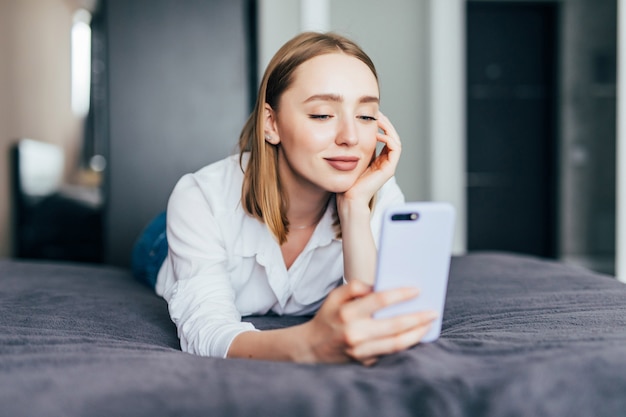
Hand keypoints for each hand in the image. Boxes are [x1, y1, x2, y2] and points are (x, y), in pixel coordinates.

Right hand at [301, 280, 437, 364]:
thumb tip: (377, 285)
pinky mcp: (365, 362)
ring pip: (396, 344)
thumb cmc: (327, 319)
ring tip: (429, 324)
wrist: (311, 349)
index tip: (416, 290)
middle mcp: (355, 333)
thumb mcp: (334, 297)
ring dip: (416, 334)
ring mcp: (361, 351)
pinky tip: (416, 335)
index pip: (379, 300)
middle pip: (394, 325)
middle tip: (433, 312)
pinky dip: (405, 344)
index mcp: (348, 313)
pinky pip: (390, 353)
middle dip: (417, 318)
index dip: (400, 295)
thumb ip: (354, 287)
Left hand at [338, 112, 401, 206]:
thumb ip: (353, 147)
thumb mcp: (350, 158)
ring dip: (388, 128)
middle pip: (391, 136)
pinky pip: (395, 148)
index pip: (384, 137)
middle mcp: (384, 162)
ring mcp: (388, 166)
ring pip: (395, 140)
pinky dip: (389, 138)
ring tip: (378, 119)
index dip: (380, 125)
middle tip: (377, 113)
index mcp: (377, 159)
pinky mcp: (389, 169)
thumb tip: (348, 131)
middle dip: (385, 123)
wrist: (348, 198)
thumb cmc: (346, 180)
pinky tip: (378, 133)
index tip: (371, 115)